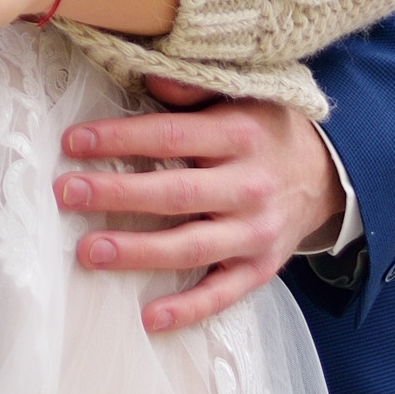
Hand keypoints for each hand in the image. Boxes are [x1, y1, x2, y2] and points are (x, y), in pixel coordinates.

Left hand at [53, 81, 347, 335]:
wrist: (326, 173)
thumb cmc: (266, 129)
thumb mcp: (242, 93)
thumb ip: (194, 88)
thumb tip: (146, 75)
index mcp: (240, 136)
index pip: (171, 137)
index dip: (120, 139)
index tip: (73, 142)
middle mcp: (249, 186)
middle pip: (175, 194)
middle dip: (117, 194)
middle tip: (68, 194)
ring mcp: (256, 232)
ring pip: (191, 247)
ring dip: (137, 252)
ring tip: (88, 252)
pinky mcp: (261, 268)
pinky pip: (222, 294)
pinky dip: (187, 309)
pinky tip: (148, 318)